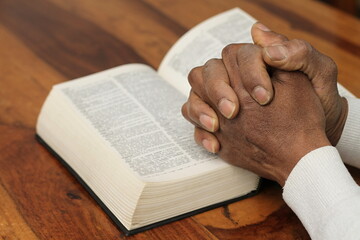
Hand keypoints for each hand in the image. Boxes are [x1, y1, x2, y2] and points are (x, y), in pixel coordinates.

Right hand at [182, 23, 346, 152]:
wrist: (311, 142)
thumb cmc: (317, 106)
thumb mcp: (318, 76)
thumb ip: (296, 52)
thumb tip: (259, 34)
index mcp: (256, 64)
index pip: (237, 55)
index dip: (248, 73)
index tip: (265, 98)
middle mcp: (234, 80)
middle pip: (208, 73)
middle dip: (218, 91)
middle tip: (234, 112)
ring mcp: (222, 104)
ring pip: (195, 95)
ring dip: (200, 109)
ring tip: (216, 126)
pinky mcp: (218, 126)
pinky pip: (196, 125)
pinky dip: (201, 134)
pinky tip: (216, 145)